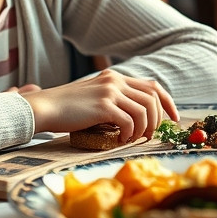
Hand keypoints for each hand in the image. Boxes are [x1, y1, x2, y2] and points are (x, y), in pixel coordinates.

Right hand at [19, 69, 178, 142]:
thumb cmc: (67, 108)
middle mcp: (115, 81)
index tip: (173, 118)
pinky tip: (119, 140)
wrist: (44, 107)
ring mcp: (109, 92)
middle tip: (149, 136)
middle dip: (157, 120)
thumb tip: (136, 118)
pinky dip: (129, 134)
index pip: (152, 86)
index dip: (167, 102)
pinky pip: (130, 122)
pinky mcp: (103, 106)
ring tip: (133, 139)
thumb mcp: (94, 96)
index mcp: (115, 77)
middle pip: (153, 98)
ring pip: (144, 111)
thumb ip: (114, 100)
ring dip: (143, 129)